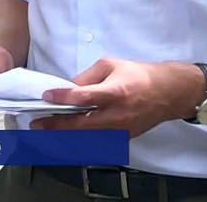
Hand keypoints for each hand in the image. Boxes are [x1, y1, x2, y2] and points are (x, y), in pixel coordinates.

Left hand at [34, 58, 204, 137]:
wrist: (168, 93)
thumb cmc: (138, 74)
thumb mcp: (110, 65)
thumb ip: (87, 78)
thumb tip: (69, 89)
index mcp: (115, 92)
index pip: (84, 98)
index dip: (63, 98)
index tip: (46, 97)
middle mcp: (118, 115)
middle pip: (81, 125)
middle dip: (57, 125)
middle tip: (38, 124)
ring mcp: (121, 130)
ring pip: (88, 138)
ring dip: (65, 136)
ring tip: (46, 131)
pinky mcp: (124, 139)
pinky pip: (98, 142)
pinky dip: (81, 140)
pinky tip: (66, 136)